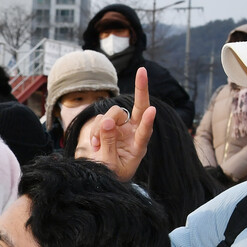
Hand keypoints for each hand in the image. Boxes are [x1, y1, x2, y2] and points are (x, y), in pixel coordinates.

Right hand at [82, 67, 155, 181]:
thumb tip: (107, 120)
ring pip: (112, 114)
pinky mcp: (108, 125)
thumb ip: (109, 143)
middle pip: (138, 108)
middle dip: (141, 89)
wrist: (99, 175)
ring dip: (101, 127)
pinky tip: (95, 144)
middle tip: (142, 71)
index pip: (144, 132)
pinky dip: (94, 130)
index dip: (147, 122)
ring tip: (97, 145)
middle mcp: (132, 133)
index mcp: (138, 147)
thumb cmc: (111, 174)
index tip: (151, 110)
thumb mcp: (110, 164)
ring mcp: (121, 127)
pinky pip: (100, 120)